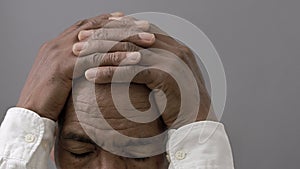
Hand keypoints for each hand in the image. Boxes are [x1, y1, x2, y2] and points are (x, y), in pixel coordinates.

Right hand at [17, 12, 154, 120]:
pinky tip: (135, 59)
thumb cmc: (46, 99)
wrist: (28, 114)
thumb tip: (92, 67)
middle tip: (145, 26)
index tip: (125, 18)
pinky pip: (94, 59)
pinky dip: (116, 58)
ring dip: (126, 39)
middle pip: (96, 28)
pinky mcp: (62, 67)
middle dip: (122, 26)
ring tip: (147, 40)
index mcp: (57, 44)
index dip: (106, 21)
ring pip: (98, 41)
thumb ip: (74, 66)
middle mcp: (58, 43)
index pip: (86, 26)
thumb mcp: (60, 77)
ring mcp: (59, 53)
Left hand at [82, 17, 211, 127]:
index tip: (95, 30)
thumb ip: (155, 64)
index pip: (141, 28)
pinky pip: (131, 71)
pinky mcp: (166, 77)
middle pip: (132, 35)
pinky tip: (90, 75)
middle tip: (80, 40)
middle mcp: (175, 49)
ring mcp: (171, 61)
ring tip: (78, 54)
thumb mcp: (168, 78)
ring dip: (100, 52)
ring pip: (128, 51)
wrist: (199, 124)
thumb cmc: (181, 104)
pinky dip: (108, 73)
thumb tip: (133, 59)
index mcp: (175, 46)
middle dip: (103, 35)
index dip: (117, 27)